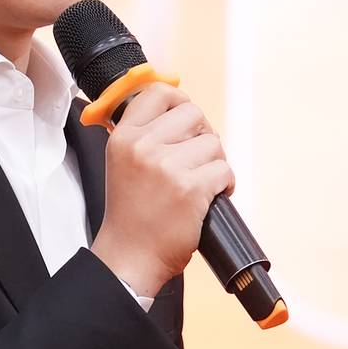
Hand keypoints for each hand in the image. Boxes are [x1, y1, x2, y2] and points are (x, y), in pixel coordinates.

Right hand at [90, 82, 233, 297]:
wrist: (130, 257)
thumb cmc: (131, 213)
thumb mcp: (122, 162)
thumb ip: (144, 134)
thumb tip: (179, 108)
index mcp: (124, 137)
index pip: (158, 92)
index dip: (180, 102)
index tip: (186, 122)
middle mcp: (143, 146)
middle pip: (193, 114)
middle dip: (202, 135)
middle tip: (196, 159)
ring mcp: (167, 167)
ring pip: (213, 144)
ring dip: (214, 163)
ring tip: (200, 183)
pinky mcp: (190, 188)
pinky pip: (224, 170)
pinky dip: (225, 185)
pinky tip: (210, 198)